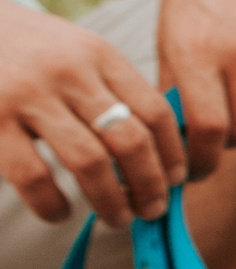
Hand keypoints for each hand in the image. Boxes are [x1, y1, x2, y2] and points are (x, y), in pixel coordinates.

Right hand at [0, 0, 186, 225]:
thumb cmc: (26, 50)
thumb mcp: (76, 51)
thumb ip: (111, 86)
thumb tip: (157, 146)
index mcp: (99, 55)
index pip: (156, 111)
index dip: (173, 153)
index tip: (177, 181)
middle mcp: (70, 73)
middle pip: (131, 141)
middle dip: (150, 184)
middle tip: (153, 210)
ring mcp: (29, 97)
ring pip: (90, 162)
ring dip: (111, 201)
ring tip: (117, 218)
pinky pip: (35, 176)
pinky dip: (53, 204)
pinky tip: (60, 213)